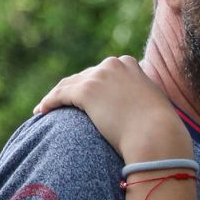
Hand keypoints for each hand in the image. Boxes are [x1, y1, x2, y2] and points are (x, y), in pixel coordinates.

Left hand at [34, 57, 191, 162]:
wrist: (156, 134)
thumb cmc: (158, 127)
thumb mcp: (153, 103)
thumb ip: (141, 98)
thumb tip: (134, 108)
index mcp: (130, 64)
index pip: (102, 72)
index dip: (90, 84)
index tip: (82, 96)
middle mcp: (113, 65)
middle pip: (84, 76)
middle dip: (72, 90)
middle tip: (60, 104)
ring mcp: (99, 76)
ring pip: (69, 84)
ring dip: (55, 96)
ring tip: (45, 108)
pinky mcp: (86, 91)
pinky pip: (60, 95)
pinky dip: (48, 103)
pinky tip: (41, 112)